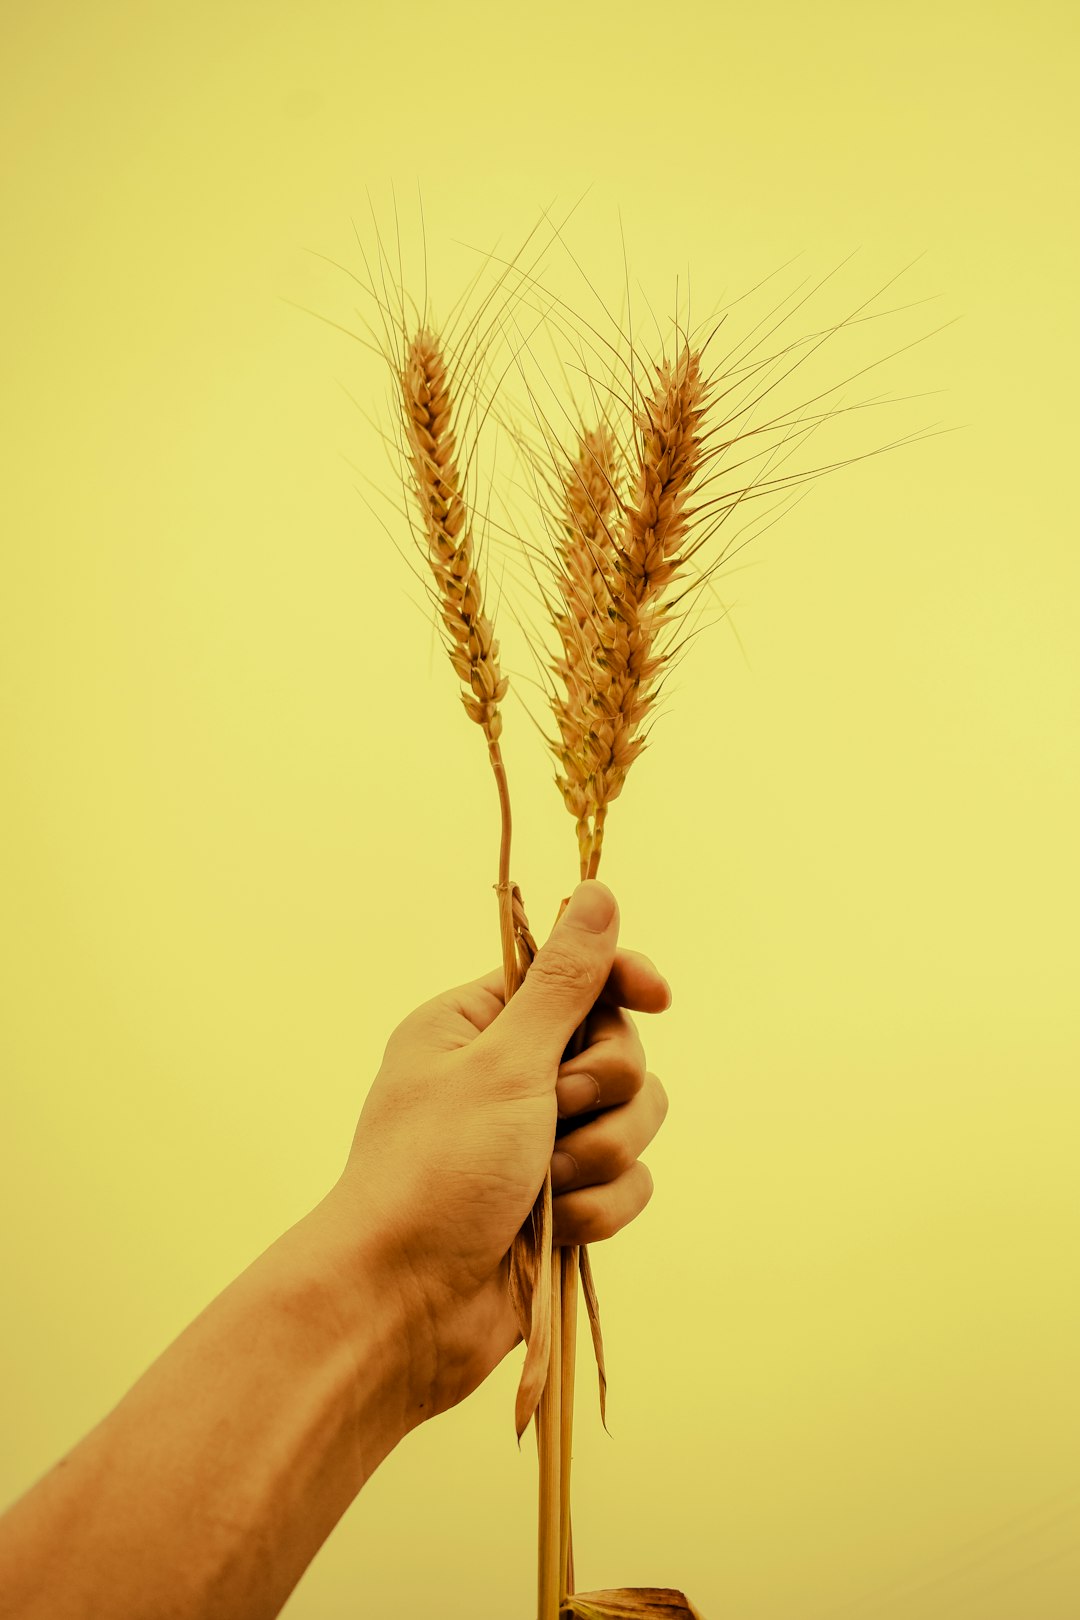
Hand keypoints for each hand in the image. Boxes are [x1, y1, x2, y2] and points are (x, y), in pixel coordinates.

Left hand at [331, 881, 670, 1421]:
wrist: (405, 1305)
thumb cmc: (435, 1171)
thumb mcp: (505, 1062)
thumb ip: (565, 982)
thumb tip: (600, 893)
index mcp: (476, 1026)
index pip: (572, 976)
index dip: (621, 981)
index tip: (656, 997)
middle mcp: (508, 1077)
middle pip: (617, 1049)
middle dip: (602, 1089)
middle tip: (557, 1110)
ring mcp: (537, 1142)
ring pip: (631, 1120)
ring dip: (599, 1153)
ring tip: (548, 1183)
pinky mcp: (561, 1203)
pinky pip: (626, 1184)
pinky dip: (598, 1207)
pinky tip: (556, 1229)